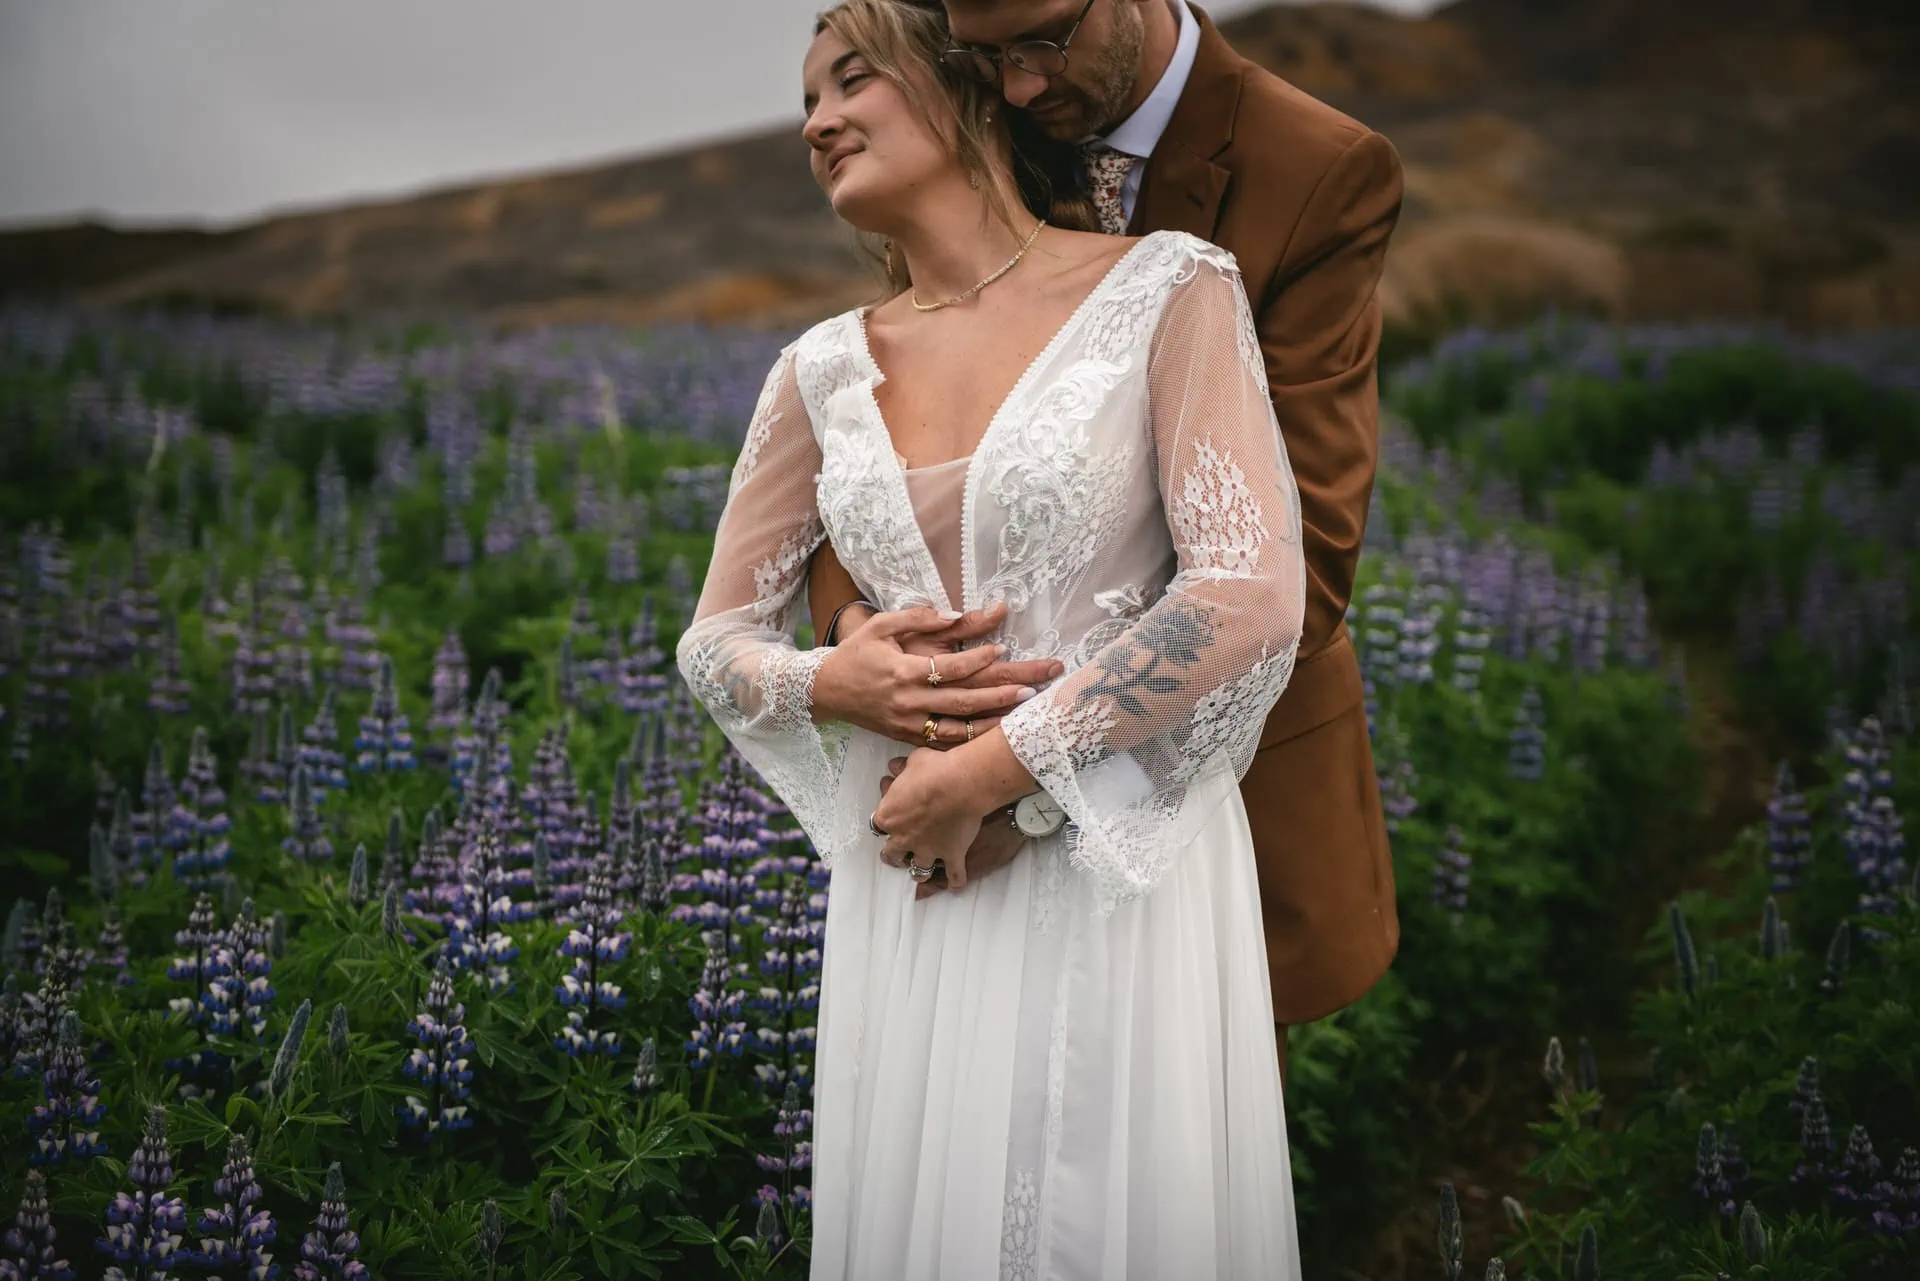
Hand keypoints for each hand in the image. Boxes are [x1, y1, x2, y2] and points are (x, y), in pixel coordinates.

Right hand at [812, 603, 1063, 745]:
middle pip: (964, 700)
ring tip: (1022, 711)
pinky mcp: (908, 738)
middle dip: (1002, 693)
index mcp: (904, 672)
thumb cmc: (856, 654)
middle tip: (1033, 687)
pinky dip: (971, 738)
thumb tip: (955, 613)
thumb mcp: (881, 626)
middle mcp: (909, 702)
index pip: (951, 668)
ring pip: (959, 727)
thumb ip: (918, 618)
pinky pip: (945, 741)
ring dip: (993, 720)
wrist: (826, 692)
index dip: (979, 658)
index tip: (1002, 648)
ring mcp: (909, 725)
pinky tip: (993, 733)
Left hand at [870, 748, 984, 890]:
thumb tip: (894, 766)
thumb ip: (902, 768)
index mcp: (889, 816)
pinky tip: (956, 886)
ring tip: (921, 872)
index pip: (878, 824)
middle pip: (892, 854)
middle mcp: (904, 838)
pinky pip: (953, 876)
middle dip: (895, 855)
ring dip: (919, 872)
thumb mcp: (914, 761)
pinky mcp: (951, 855)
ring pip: (918, 870)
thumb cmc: (935, 769)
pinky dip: (955, 882)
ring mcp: (928, 850)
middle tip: (898, 854)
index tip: (892, 817)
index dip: (886, 822)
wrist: (962, 784)